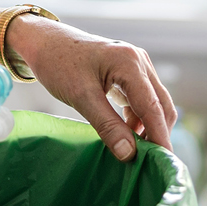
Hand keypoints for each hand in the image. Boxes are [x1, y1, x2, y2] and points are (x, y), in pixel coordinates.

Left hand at [4, 16, 176, 161]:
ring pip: (153, 102)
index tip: (164, 163)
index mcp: (130, 63)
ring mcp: (136, 64)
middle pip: (161, 105)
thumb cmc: (57, 63)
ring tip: (136, 152)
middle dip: (158, 134)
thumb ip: (107, 125)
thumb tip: (128, 154)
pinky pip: (142, 98)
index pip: (153, 107)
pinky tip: (126, 133)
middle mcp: (139, 61)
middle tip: (151, 163)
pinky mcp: (129, 71)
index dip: (160, 138)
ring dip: (148, 126)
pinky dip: (138, 117)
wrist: (42, 42)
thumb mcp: (81, 97)